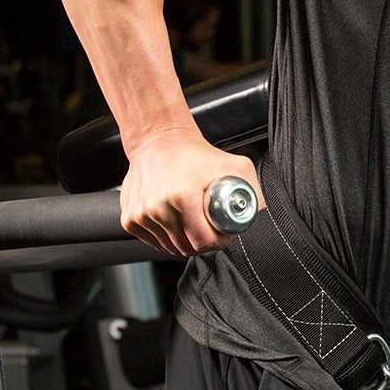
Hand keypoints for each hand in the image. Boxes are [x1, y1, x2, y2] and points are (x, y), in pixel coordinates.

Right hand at [120, 127, 262, 256]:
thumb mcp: (232, 164)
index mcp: (182, 197)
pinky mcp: (130, 218)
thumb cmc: (194, 154)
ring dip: (183, 241)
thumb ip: (251, 188)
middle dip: (202, 243)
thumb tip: (258, 210)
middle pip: (187, 248)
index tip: (222, 234)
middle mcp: (158, 208)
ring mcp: (141, 215)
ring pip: (170, 247)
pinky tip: (173, 220)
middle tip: (209, 229)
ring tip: (191, 221)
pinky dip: (165, 236)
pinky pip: (153, 242)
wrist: (158, 141)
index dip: (218, 242)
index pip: (204, 242)